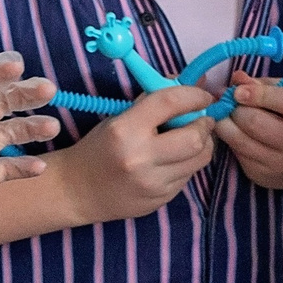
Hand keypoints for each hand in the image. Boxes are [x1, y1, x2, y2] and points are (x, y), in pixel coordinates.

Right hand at [51, 85, 217, 223]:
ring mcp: (152, 183)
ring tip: (191, 138)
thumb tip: (196, 82)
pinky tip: (174, 160)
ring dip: (202, 144)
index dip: (194, 96)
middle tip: (202, 120)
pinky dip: (188, 163)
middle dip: (204, 125)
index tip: (204, 96)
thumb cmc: (99, 148)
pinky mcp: (160, 200)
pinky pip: (188, 176)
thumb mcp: (119, 118)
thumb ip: (155, 100)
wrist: (77, 191)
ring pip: (199, 159)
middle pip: (194, 138)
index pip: (170, 102)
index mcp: (125, 130)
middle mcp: (140, 158)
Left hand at [212, 77, 282, 188]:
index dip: (259, 94)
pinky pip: (236, 153)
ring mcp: (282, 164)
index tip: (239, 90)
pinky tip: (232, 131)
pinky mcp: (263, 176)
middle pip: (257, 123)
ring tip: (223, 113)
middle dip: (236, 109)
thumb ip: (265, 85)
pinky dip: (229, 139)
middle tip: (228, 101)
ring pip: (240, 140)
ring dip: (225, 123)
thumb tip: (237, 79)